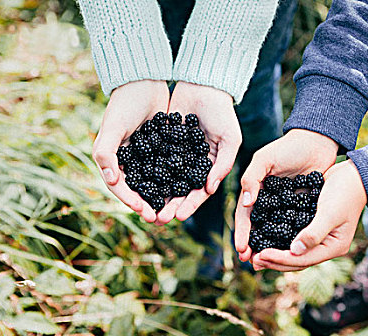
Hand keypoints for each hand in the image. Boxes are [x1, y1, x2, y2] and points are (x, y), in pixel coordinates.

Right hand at [92, 80, 169, 221]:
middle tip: (161, 218)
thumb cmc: (123, 104)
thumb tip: (112, 180)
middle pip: (140, 189)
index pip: (121, 187)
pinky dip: (176, 179)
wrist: (143, 83)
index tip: (145, 211)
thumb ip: (106, 153)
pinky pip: (170, 168)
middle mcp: (131, 160)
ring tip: (174, 210)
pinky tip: (186, 190)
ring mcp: (148, 155)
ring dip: (164, 196)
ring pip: (157, 181)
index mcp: (114, 159)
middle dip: (150, 204)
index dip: (132, 200)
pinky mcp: (163, 148)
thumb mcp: (112, 127)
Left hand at [154, 81, 241, 224]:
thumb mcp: (230, 139)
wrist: (203, 85)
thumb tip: (209, 189)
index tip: (179, 216)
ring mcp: (175, 154)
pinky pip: (152, 160)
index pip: (199, 191)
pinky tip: (136, 184)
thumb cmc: (222, 113)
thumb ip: (223, 164)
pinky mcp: (160, 142)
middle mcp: (191, 164)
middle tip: (159, 219)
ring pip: (163, 179)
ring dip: (156, 194)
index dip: (190, 205)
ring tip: (146, 207)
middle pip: (179, 190)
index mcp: (209, 166)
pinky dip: (145, 173)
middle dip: (170, 205)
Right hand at [235, 129, 338, 261]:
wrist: (318, 142)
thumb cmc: (289, 148)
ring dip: (270, 247)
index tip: (242, 249)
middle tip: (251, 262)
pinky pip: (294, 227)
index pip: (246, 215)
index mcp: (256, 189)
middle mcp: (268, 200)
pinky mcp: (302, 208)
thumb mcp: (265, 159)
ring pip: (275, 231)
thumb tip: (247, 203)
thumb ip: (252, 178)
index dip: (242, 232)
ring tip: (267, 264)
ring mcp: (285, 206)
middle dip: (253, 246)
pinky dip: (291, 240)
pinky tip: (291, 253)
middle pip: (258, 228)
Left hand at [251, 160, 366, 270]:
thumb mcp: (329, 213)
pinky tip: (266, 238)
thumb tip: (294, 250)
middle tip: (254, 261)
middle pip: (297, 260)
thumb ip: (313, 233)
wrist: (355, 175)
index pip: (302, 259)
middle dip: (275, 261)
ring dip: (276, 254)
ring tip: (256, 256)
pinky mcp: (313, 226)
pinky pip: (294, 237)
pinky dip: (280, 240)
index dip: (280, 259)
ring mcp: (320, 237)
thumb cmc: (344, 192)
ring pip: (294, 251)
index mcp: (333, 247)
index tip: (260, 256)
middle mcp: (326, 246)